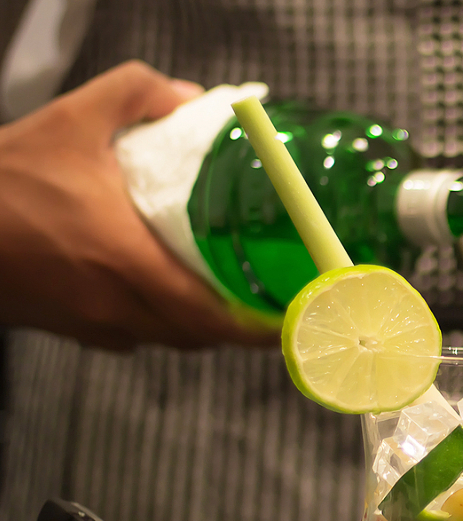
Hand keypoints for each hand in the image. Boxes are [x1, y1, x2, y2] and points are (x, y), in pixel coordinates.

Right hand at [0, 61, 276, 350]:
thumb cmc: (1, 180)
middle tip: (265, 302)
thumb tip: (192, 97)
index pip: (212, 319)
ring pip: (164, 339)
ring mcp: (89, 324)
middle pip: (197, 336)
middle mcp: (115, 307)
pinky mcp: (66, 329)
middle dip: (235, 326)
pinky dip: (153, 322)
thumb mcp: (73, 119)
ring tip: (221, 295)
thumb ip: (138, 95)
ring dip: (195, 324)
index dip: (258, 329)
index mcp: (128, 265)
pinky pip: (127, 336)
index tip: (290, 321)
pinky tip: (158, 291)